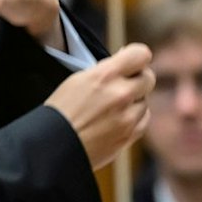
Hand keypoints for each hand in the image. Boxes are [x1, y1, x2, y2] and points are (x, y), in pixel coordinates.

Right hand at [45, 43, 154, 168]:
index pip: (141, 54)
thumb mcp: (78, 79)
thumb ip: (106, 70)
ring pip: (145, 101)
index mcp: (105, 76)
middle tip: (123, 84)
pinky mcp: (129, 136)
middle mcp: (120, 94)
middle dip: (137, 79)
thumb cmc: (60, 112)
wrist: (53, 146)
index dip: (137, 56)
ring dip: (133, 101)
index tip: (131, 61)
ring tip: (111, 107)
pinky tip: (117, 119)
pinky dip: (134, 118)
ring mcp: (127, 117)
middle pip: (148, 78)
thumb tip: (126, 62)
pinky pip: (143, 120)